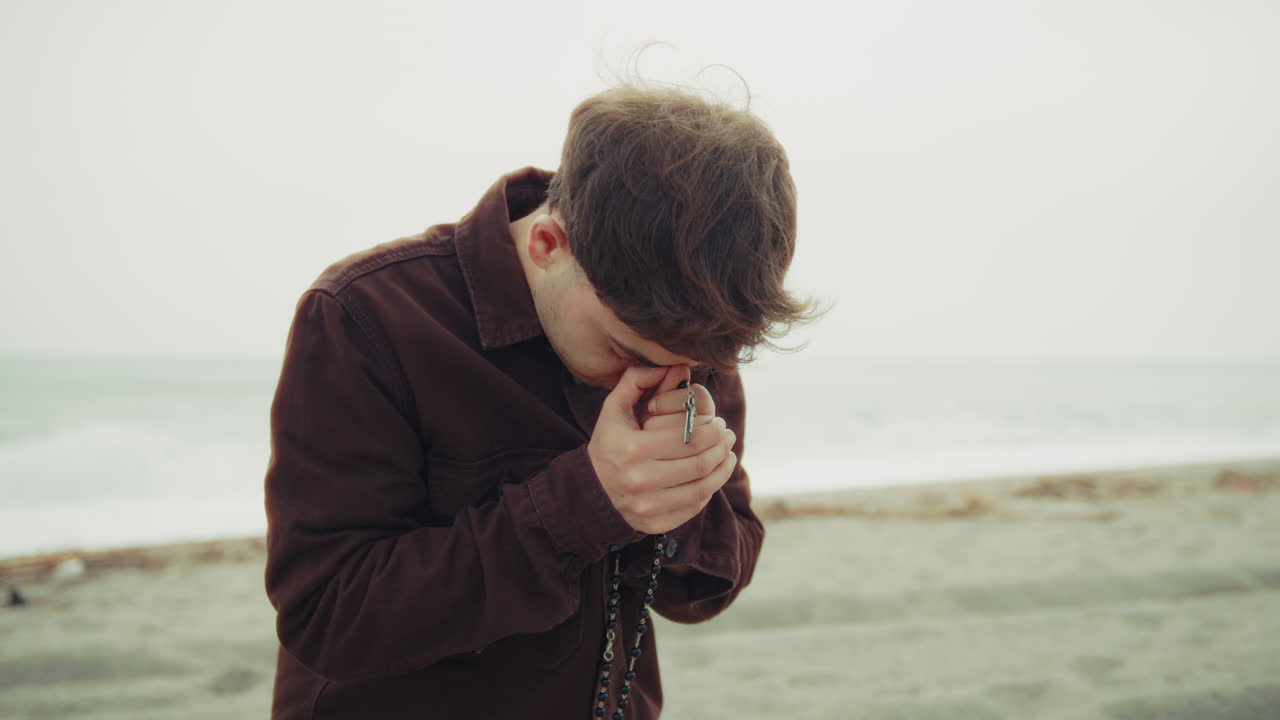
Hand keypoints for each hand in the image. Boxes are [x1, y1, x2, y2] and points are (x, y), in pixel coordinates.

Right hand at [588, 365, 737, 534]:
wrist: (590, 492)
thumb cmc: (609, 444)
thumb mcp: (614, 410)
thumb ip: (639, 381)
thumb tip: (677, 365)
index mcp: (631, 448)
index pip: (688, 437)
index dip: (712, 428)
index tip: (719, 421)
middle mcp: (640, 480)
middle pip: (699, 461)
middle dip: (720, 445)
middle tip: (726, 433)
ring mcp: (649, 506)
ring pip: (703, 486)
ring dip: (722, 467)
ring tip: (727, 453)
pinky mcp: (657, 524)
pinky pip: (695, 505)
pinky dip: (711, 488)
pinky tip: (714, 473)